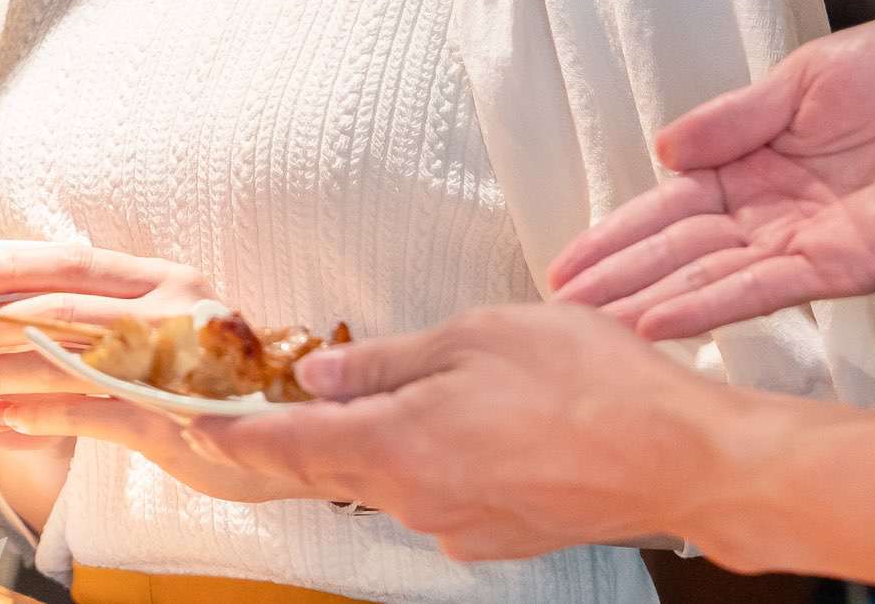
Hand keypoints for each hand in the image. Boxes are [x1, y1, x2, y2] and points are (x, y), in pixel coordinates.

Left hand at [0, 237, 294, 506]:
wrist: (283, 426)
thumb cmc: (209, 373)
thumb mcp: (165, 324)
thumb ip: (109, 308)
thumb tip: (28, 294)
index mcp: (166, 279)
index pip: (80, 260)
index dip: (17, 262)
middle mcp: (174, 310)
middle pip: (70, 302)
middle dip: (2, 313)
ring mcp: (176, 363)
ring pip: (75, 357)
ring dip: (11, 366)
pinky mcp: (173, 417)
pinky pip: (93, 412)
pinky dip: (42, 414)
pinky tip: (4, 419)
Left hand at [198, 307, 723, 559]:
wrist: (678, 459)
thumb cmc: (590, 385)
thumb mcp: (477, 336)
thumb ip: (389, 361)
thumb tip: (319, 373)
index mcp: (398, 445)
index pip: (287, 447)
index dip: (235, 437)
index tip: (195, 430)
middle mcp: (416, 500)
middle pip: (331, 469)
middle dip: (296, 439)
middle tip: (266, 408)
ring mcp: (458, 526)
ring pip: (389, 481)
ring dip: (374, 446)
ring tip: (389, 399)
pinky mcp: (498, 537)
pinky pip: (440, 497)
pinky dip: (431, 464)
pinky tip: (469, 429)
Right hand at [547, 19, 874, 338]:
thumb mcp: (805, 78)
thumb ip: (735, 117)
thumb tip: (661, 146)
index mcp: (759, 161)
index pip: (673, 203)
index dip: (619, 232)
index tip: (565, 266)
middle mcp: (774, 212)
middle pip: (681, 248)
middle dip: (620, 278)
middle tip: (557, 313)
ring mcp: (806, 242)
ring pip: (712, 276)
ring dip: (652, 300)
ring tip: (595, 328)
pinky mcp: (844, 261)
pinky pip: (766, 287)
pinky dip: (712, 303)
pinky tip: (664, 319)